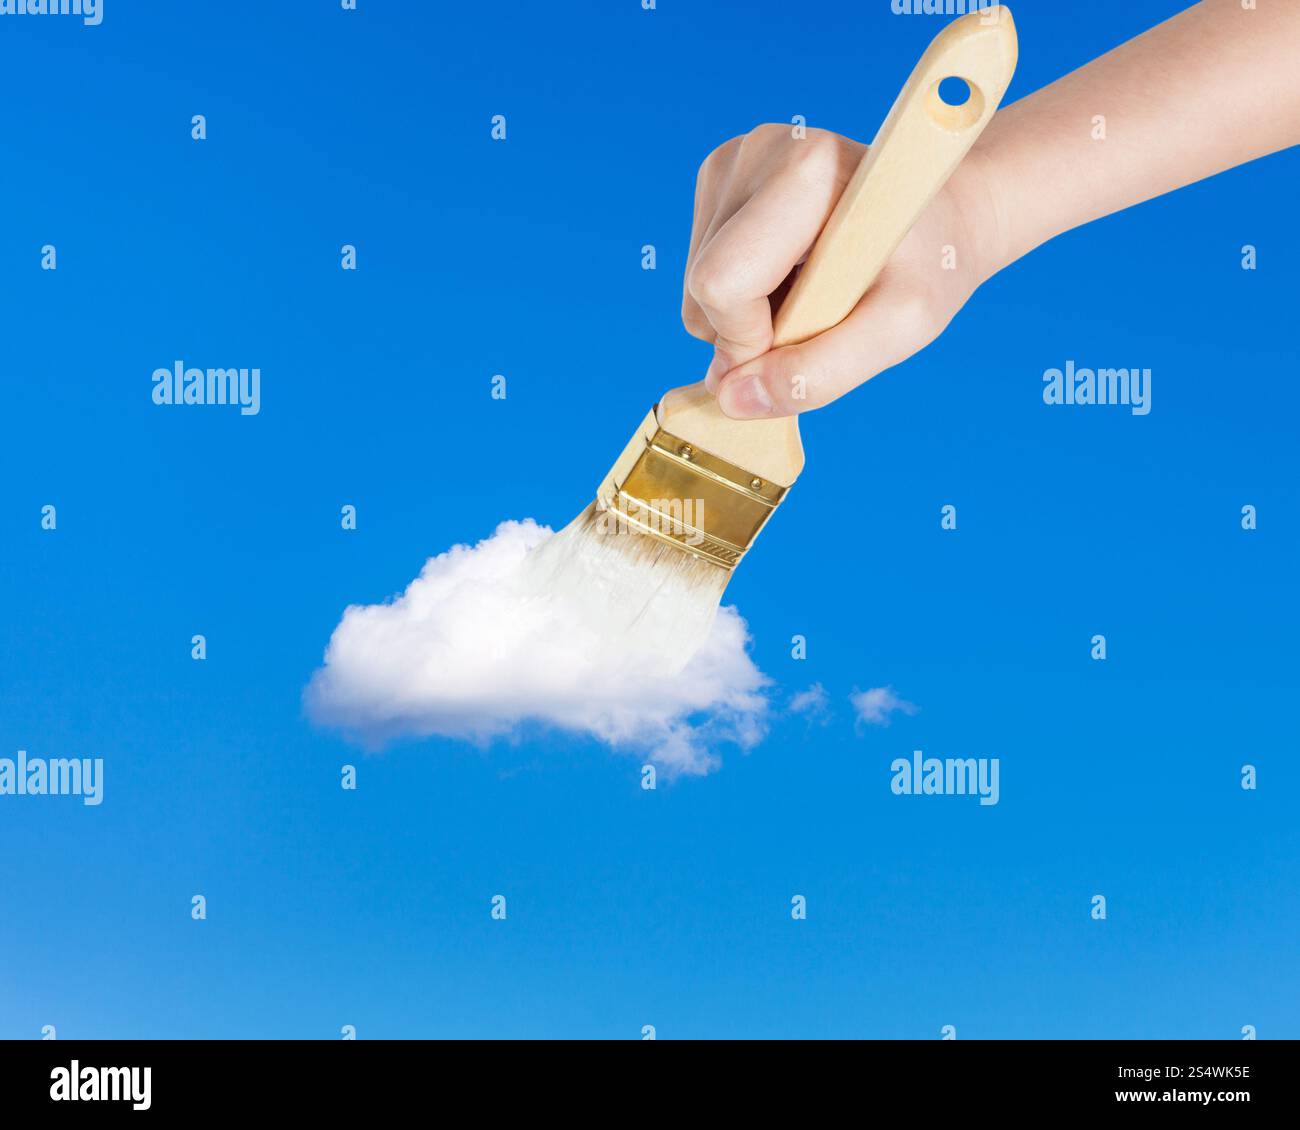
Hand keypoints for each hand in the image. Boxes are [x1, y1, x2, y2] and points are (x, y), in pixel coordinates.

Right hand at [682, 123, 1002, 418]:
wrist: (945, 217)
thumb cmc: (929, 267)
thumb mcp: (899, 330)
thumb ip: (819, 373)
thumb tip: (730, 399)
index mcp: (804, 170)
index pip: (721, 283)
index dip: (751, 339)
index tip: (808, 335)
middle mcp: (757, 150)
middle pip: (702, 287)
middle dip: (750, 331)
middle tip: (819, 316)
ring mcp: (732, 161)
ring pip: (696, 287)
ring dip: (748, 317)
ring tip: (811, 294)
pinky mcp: (721, 178)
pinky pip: (701, 272)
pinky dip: (742, 297)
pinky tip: (791, 277)